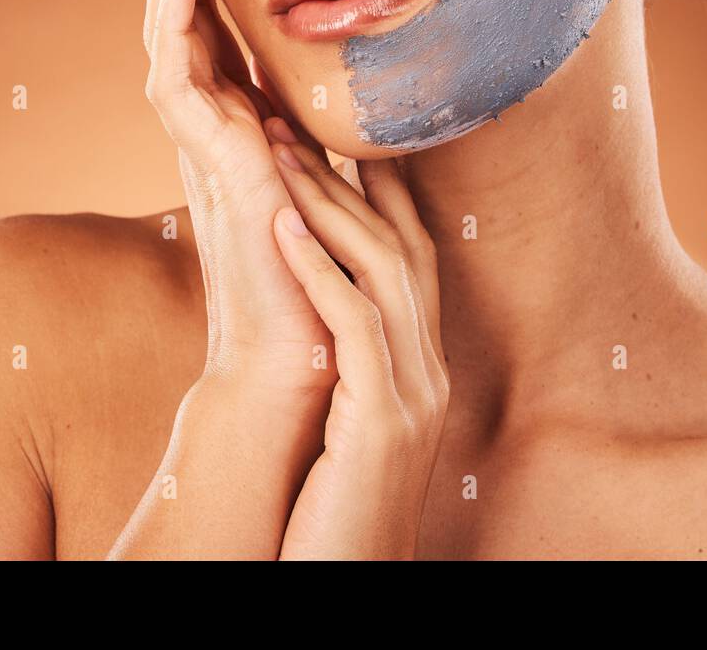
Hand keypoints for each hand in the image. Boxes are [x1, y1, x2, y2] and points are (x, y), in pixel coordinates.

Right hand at [126, 0, 335, 400]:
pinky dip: (176, 25)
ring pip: (168, 27)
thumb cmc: (313, 261)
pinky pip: (180, 82)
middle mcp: (206, 115)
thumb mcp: (321, 167)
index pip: (208, 10)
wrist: (298, 348)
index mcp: (234, 109)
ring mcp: (200, 138)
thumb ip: (315, 119)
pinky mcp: (212, 164)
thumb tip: (339, 74)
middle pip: (175, 3)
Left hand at [265, 131, 447, 559]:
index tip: (333, 132)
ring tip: (277, 149)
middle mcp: (429, 368)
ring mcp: (413, 394)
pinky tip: (283, 225)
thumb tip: (309, 297)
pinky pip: (355, 327)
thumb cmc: (331, 505)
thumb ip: (342, 355)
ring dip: (328, 204)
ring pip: (382, 272)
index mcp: (421, 361)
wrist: (347, 587)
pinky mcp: (381, 424)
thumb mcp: (345, 416)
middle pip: (400, 246)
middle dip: (348, 178)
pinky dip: (320, 269)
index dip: (377, 187)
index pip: (409, 252)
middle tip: (293, 118)